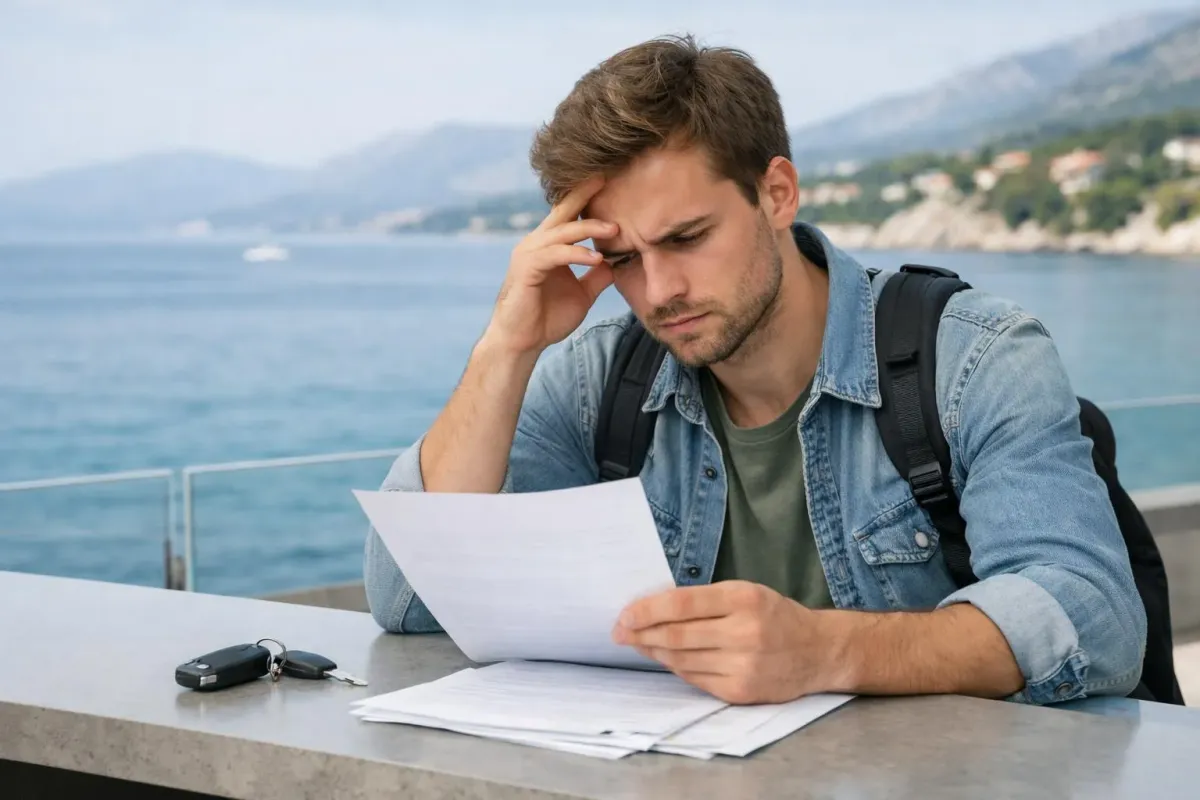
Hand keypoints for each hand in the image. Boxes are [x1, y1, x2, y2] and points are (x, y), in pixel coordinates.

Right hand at [483, 176, 617, 355]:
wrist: (522, 342)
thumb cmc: (547, 318)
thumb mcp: (582, 294)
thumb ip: (597, 276)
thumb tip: (616, 263)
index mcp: (548, 246)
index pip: (568, 215)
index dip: (585, 198)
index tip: (608, 182)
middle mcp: (536, 244)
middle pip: (562, 211)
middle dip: (584, 194)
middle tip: (606, 178)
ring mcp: (528, 254)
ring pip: (561, 232)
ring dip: (588, 229)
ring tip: (614, 230)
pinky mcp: (526, 269)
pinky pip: (555, 255)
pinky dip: (576, 254)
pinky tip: (596, 259)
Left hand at [612, 581, 829, 703]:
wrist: (817, 651)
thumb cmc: (774, 615)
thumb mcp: (745, 592)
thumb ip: (704, 600)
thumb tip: (652, 609)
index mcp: (744, 599)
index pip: (682, 603)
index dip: (647, 610)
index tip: (624, 614)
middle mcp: (744, 632)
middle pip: (676, 635)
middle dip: (640, 633)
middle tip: (619, 632)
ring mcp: (743, 665)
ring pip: (681, 659)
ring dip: (653, 651)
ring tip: (638, 643)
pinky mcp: (740, 691)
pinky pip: (694, 678)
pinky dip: (675, 667)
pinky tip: (666, 658)